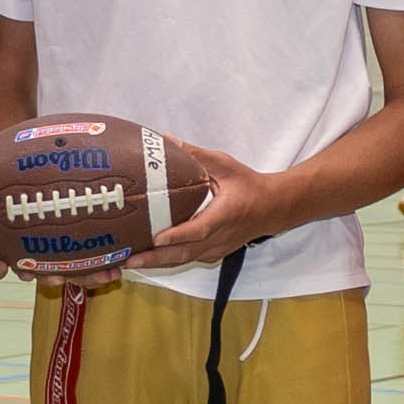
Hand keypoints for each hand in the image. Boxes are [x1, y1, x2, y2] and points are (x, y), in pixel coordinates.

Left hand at [143, 139, 297, 267]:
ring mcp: (216, 249)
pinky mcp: (213, 254)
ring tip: (131, 263)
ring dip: (158, 263)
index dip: (177, 235)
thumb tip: (166, 141)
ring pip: (185, 259)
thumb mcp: (225, 165)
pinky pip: (188, 259)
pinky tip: (149, 258)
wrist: (272, 208)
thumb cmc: (248, 185)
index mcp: (224, 215)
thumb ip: (196, 155)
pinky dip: (168, 260)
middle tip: (130, 261)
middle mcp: (220, 237)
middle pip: (185, 253)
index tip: (156, 238)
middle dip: (156, 259)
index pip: (199, 229)